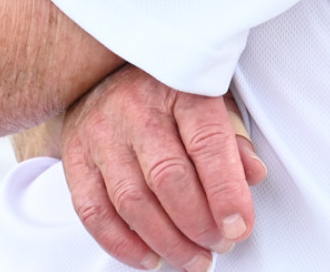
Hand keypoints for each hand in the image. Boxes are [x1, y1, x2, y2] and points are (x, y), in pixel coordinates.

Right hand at [60, 66, 266, 271]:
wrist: (103, 76)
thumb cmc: (165, 94)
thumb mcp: (209, 102)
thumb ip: (232, 140)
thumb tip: (253, 176)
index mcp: (179, 89)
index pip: (207, 143)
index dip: (226, 192)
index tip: (239, 225)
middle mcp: (136, 108)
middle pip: (168, 178)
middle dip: (199, 225)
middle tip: (219, 245)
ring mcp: (101, 133)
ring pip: (132, 202)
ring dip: (167, 243)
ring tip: (193, 259)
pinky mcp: (76, 157)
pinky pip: (94, 212)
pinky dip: (124, 245)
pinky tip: (150, 257)